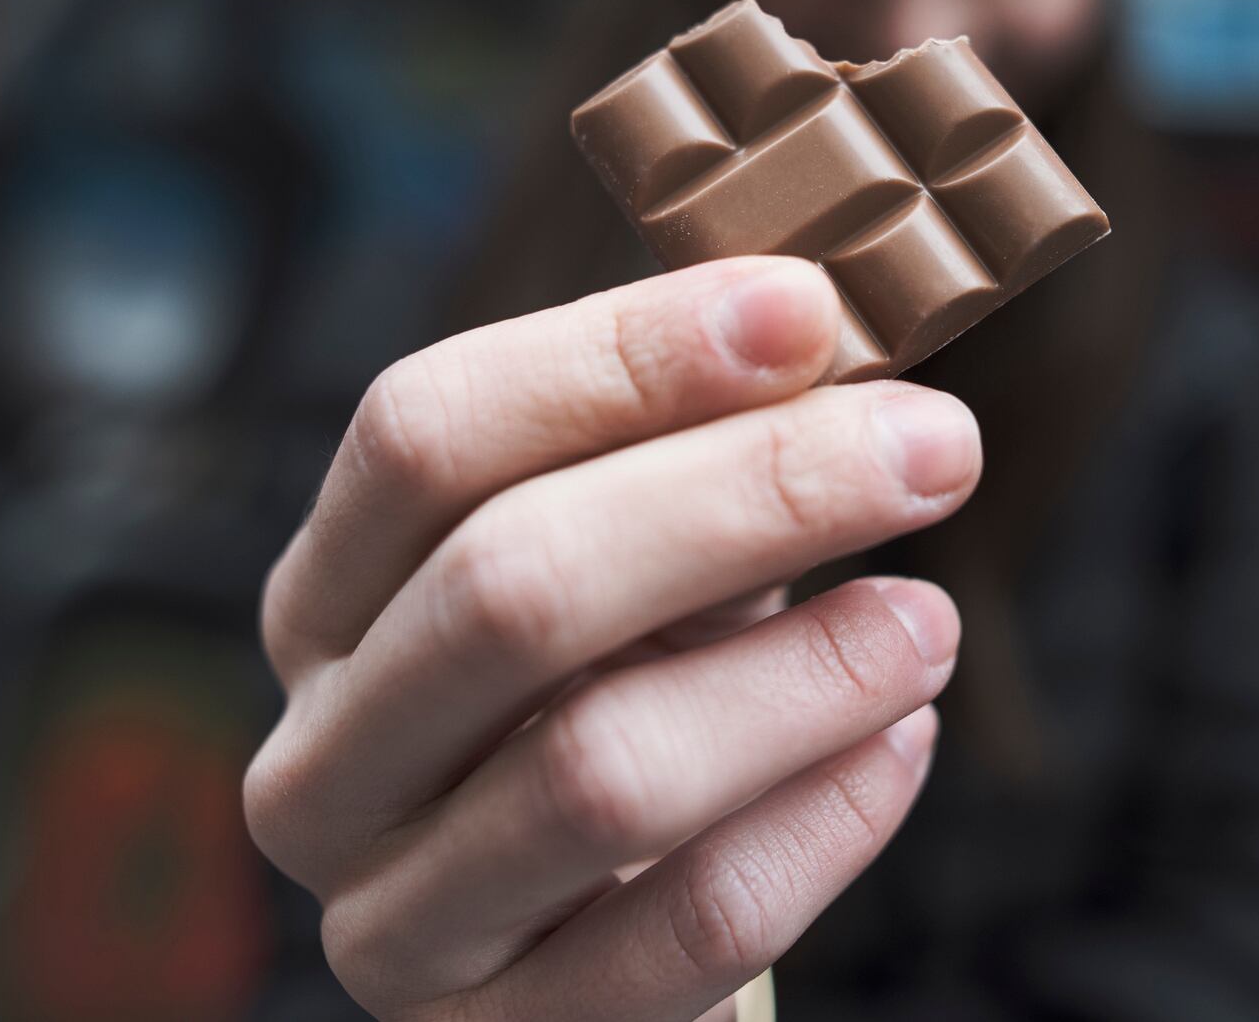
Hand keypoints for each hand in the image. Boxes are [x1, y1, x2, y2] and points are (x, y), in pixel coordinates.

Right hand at [244, 256, 978, 1020]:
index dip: (618, 357)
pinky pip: (692, 926)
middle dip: (749, 496)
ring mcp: (396, 920)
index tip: (808, 310)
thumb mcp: (631, 568)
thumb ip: (686, 453)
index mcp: (329, 598)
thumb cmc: (632, 705)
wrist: (614, 948)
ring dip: (802, 675)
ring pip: (600, 771)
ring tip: (926, 622)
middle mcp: (324, 757)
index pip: (426, 434)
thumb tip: (818, 318)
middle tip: (934, 448)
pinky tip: (901, 748)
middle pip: (511, 584)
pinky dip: (826, 823)